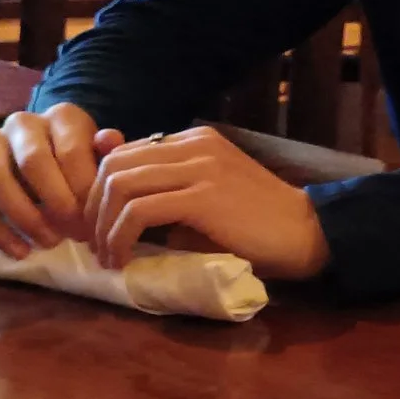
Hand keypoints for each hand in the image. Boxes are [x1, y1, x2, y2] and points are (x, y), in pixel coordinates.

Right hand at [0, 104, 125, 259]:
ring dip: (23, 217)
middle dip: (55, 204)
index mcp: (61, 116)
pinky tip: (20, 251)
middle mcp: (22, 122)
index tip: (94, 221)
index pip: (70, 150)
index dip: (82, 190)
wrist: (44, 164)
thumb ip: (106, 152)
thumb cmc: (80, 166)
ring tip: (49, 243)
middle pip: (32, 162)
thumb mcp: (101, 158)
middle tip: (74, 235)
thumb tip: (109, 139)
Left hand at [85, 124, 332, 280]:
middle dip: (92, 207)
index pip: (125, 153)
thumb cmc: (259, 225)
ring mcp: (199, 167)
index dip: (100, 190)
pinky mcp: (202, 197)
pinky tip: (122, 259)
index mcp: (195, 139)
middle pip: (114, 165)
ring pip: (120, 185)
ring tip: (106, 255)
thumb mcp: (207, 196)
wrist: (306, 233)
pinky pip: (139, 212)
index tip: (98, 226)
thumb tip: (120, 209)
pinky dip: (120, 237)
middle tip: (93, 242)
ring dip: (102, 226)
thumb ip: (170, 192)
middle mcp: (194, 144)